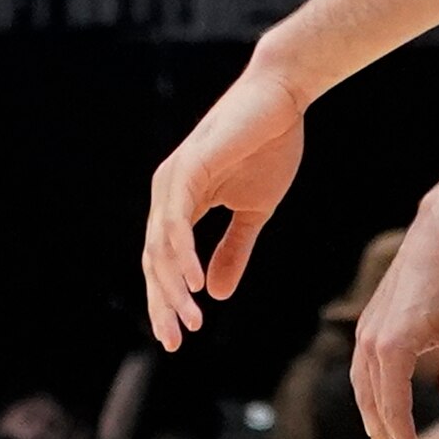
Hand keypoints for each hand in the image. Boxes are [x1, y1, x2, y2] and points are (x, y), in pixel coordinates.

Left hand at [141, 63, 308, 348]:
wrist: (284, 99)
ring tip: (189, 319)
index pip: (164, 262)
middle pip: (154, 261)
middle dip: (162, 304)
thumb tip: (217, 294)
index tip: (178, 336)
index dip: (167, 300)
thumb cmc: (270, 146)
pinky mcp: (188, 169)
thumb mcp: (255, 210)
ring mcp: (173, 181)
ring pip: (161, 248)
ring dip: (172, 288)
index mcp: (181, 204)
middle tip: (175, 339)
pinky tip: (194, 282)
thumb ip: (235, 249)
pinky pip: (176, 222)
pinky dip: (182, 255)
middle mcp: (168, 194)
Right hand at [350, 214, 438, 438]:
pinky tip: (380, 404)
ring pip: (362, 390)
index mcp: (392, 351)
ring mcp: (364, 334)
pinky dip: (369, 394)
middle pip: (372, 406)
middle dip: (386, 438)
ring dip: (373, 419)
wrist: (435, 241)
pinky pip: (362, 371)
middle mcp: (370, 345)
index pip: (395, 412)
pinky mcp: (367, 326)